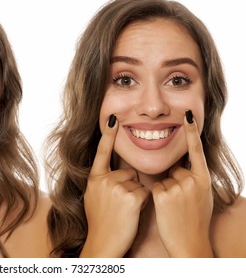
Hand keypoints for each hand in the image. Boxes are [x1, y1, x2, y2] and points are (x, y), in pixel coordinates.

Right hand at [80, 115, 148, 257]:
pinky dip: (143, 203)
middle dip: (129, 185)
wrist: (102, 243)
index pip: (102, 152)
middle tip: (119, 204)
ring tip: (123, 210)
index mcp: (94, 178)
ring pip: (138, 183)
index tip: (112, 118)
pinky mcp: (131, 197)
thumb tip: (112, 173)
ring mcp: (116, 187)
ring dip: (136, 195)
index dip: (108, 135)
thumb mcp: (93, 197)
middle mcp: (104, 179)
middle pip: (128, 172)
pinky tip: (131, 213)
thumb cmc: (99, 221)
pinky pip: (145, 192)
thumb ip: (101, 181)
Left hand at [152, 111, 213, 256]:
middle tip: (181, 202)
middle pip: (175, 170)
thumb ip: (194, 179)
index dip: (192, 132)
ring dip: (165, 191)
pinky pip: (154, 188)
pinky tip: (166, 210)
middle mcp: (193, 180)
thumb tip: (183, 168)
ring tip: (175, 208)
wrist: (190, 244)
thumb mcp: (202, 196)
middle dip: (174, 182)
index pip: (196, 151)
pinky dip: (157, 197)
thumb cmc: (195, 221)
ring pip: (163, 179)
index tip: (187, 115)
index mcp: (204, 179)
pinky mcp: (163, 195)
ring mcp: (178, 187)